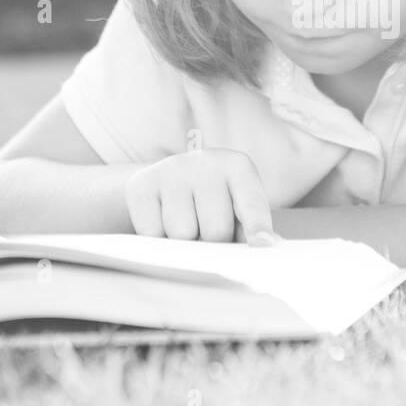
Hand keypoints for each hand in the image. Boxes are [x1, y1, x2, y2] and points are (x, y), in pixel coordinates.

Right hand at [122, 149, 281, 244]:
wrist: (170, 180)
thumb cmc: (215, 200)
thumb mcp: (238, 206)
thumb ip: (252, 227)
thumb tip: (264, 245)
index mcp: (238, 166)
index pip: (250, 202)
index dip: (257, 225)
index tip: (262, 243)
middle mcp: (205, 161)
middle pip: (216, 230)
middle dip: (213, 243)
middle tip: (208, 230)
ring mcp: (171, 170)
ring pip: (182, 234)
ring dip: (185, 241)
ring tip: (187, 223)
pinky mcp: (142, 184)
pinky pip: (152, 233)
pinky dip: (158, 238)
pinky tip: (163, 220)